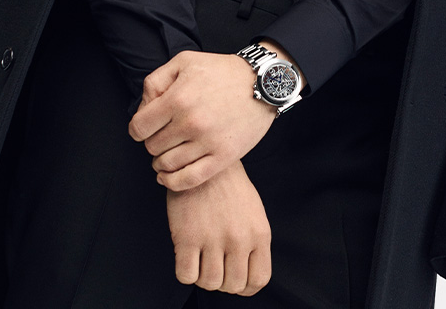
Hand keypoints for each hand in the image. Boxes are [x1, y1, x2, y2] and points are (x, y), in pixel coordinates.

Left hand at [128, 48, 277, 190]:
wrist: (261, 83)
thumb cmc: (221, 71)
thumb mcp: (184, 62)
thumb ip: (156, 81)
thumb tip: (143, 108)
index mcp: (178, 98)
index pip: (139, 127)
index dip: (139, 128)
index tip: (146, 127)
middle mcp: (190, 123)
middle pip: (152, 147)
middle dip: (153, 141)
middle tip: (164, 134)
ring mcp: (207, 143)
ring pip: (167, 165)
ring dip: (162, 161)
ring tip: (168, 151)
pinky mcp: (223, 158)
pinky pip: (188, 180)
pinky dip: (172, 182)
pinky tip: (167, 176)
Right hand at [166, 160, 271, 295]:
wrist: (204, 159)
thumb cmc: (229, 186)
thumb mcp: (254, 211)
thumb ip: (254, 242)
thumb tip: (247, 272)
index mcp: (260, 233)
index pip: (258, 280)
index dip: (244, 286)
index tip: (233, 277)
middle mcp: (239, 239)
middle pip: (233, 285)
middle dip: (223, 280)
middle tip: (214, 264)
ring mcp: (213, 238)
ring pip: (210, 283)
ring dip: (203, 276)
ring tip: (200, 258)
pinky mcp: (187, 236)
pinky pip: (186, 276)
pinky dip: (186, 272)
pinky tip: (187, 255)